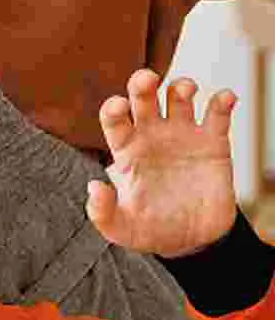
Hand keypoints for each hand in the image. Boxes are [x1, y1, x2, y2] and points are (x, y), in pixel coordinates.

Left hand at [86, 69, 236, 256]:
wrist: (192, 241)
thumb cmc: (150, 230)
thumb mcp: (120, 229)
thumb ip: (102, 211)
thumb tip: (94, 186)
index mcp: (127, 150)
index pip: (115, 120)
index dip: (114, 108)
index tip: (119, 105)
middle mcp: (152, 136)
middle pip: (144, 98)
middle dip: (143, 83)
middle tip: (147, 78)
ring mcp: (182, 137)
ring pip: (179, 97)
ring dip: (181, 87)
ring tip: (186, 90)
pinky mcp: (213, 144)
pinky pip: (217, 114)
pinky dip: (222, 101)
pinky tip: (225, 98)